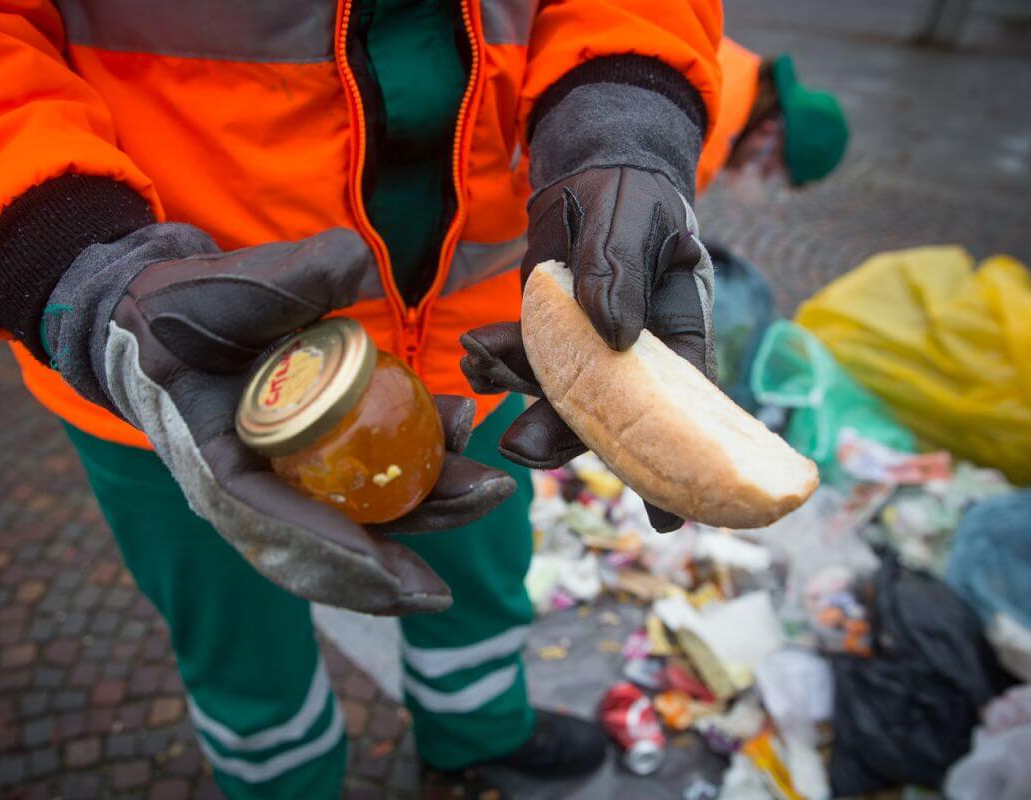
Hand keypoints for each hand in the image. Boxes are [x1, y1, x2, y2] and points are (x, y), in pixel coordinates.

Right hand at [46, 225, 514, 613]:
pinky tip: (454, 446)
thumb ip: (296, 277)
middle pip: (325, 544)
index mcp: (215, 463)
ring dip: (420, 513)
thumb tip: (363, 260)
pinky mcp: (301, 466)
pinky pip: (357, 493)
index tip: (396, 572)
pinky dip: (407, 481)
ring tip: (484, 488)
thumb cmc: (189, 307)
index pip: (274, 525)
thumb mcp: (232, 287)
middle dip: (394, 560)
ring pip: (351, 523)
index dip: (336, 552)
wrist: (163, 315)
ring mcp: (276, 483)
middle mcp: (246, 491)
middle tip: (462, 550)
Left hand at [461, 167, 714, 532]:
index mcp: (675, 331)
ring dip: (518, 395)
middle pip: (609, 415)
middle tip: (520, 450)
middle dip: (565, 437)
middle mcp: (632, 352)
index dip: (675, 463)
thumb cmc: (631, 188)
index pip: (684, 406)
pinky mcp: (546, 331)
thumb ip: (621, 268)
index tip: (666, 519)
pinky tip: (474, 357)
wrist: (591, 164)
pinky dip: (495, 361)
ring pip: (557, 393)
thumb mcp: (632, 218)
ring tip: (481, 376)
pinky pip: (522, 361)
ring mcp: (587, 345)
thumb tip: (615, 335)